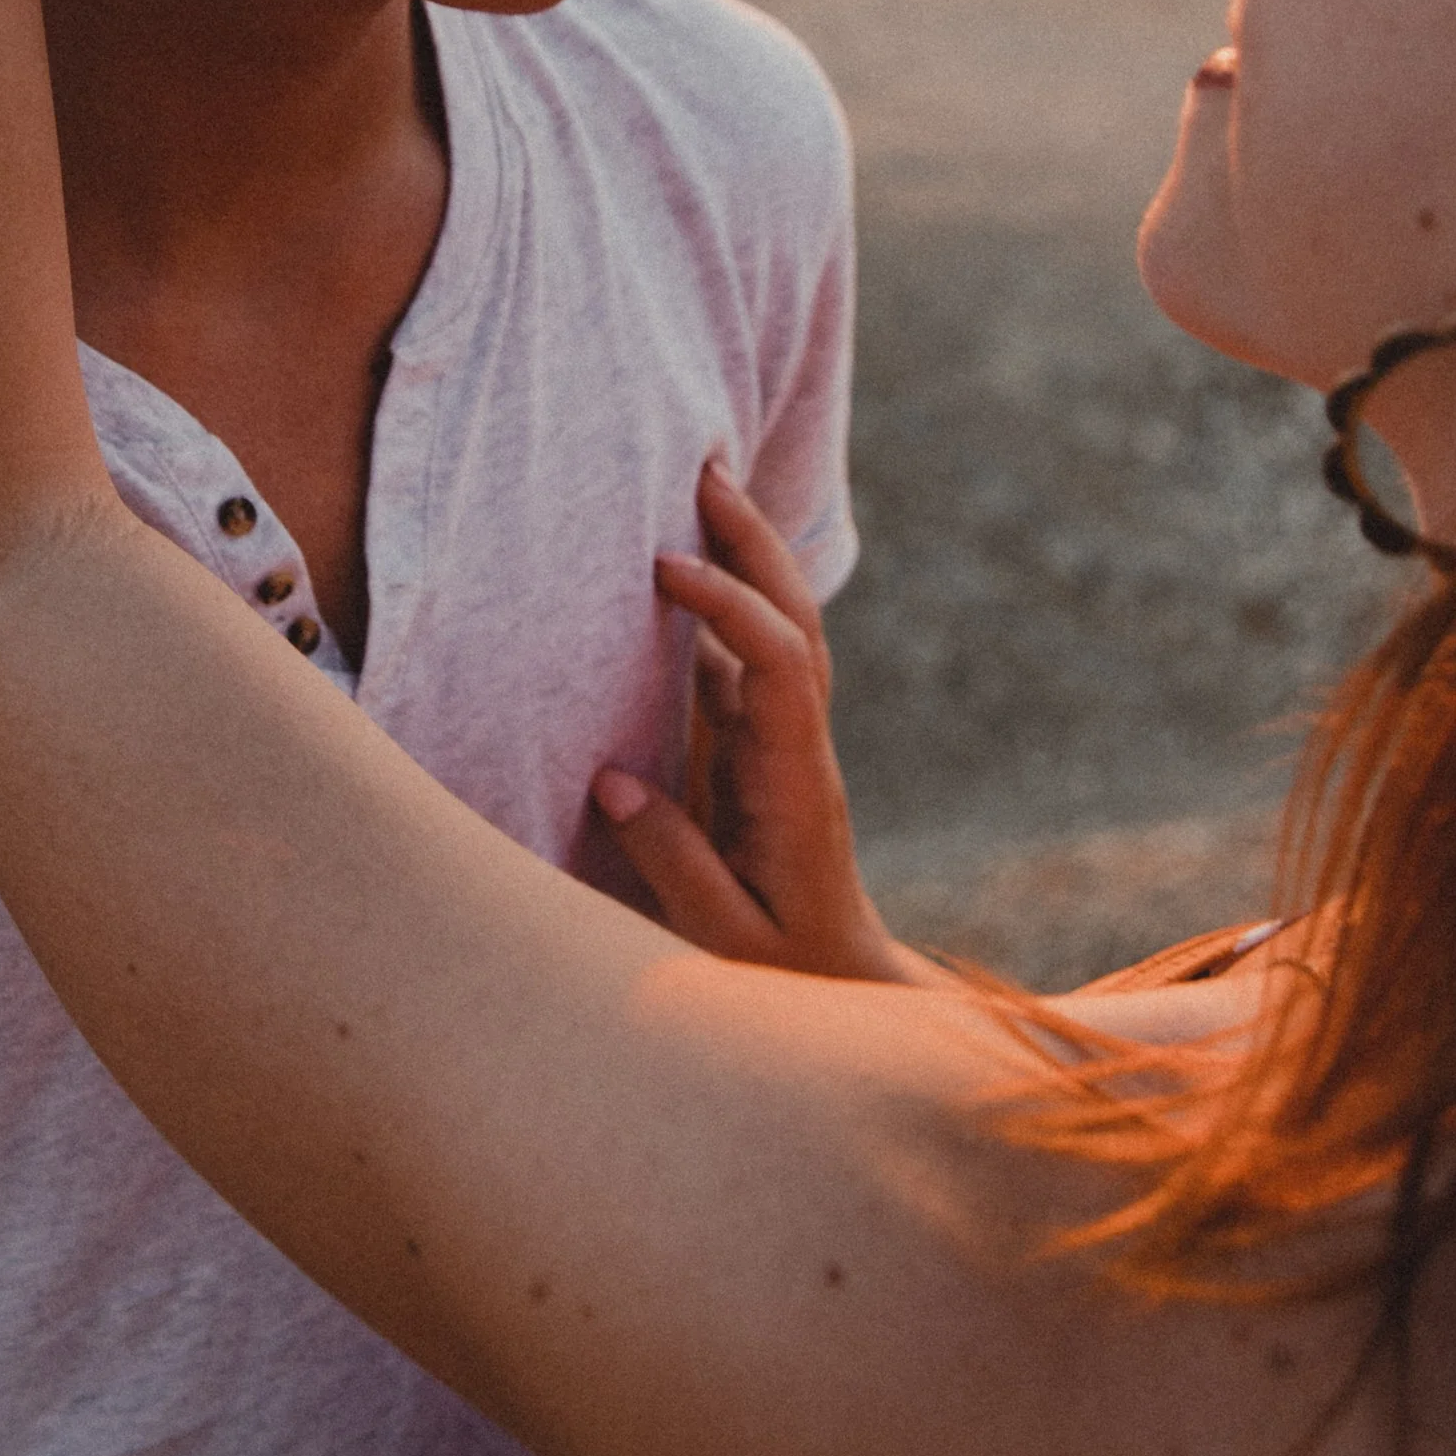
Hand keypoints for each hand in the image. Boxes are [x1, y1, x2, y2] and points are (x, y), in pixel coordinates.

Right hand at [594, 463, 929, 983]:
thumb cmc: (784, 970)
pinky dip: (722, 603)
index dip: (731, 605)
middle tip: (705, 469)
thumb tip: (610, 777)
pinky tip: (685, 565)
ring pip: (780, 626)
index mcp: (798, 782)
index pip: (781, 664)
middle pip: (797, 618)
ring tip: (700, 485)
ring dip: (745, 555)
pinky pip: (749, 657)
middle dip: (753, 540)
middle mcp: (801, 744)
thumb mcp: (723, 937)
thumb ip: (671, 859)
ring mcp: (786, 739)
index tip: (666, 567)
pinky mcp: (763, 747)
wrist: (845, 986)